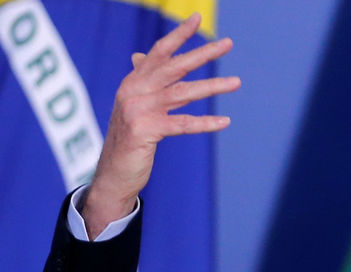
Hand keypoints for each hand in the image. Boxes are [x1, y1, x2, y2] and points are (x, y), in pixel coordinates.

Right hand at [82, 13, 239, 238]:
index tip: (196, 18)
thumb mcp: (134, 106)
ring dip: (213, 86)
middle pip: (175, 67)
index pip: (159, 52)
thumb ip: (142, 82)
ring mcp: (138, 110)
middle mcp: (134, 91)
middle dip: (203, 54)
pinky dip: (205, 123)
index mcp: (133, 82)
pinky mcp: (145, 131)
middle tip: (228, 44)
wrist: (113, 174)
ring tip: (236, 82)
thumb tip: (139, 57)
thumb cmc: (129, 139)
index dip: (178, 35)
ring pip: (183, 93)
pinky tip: (225, 121)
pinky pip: (182, 124)